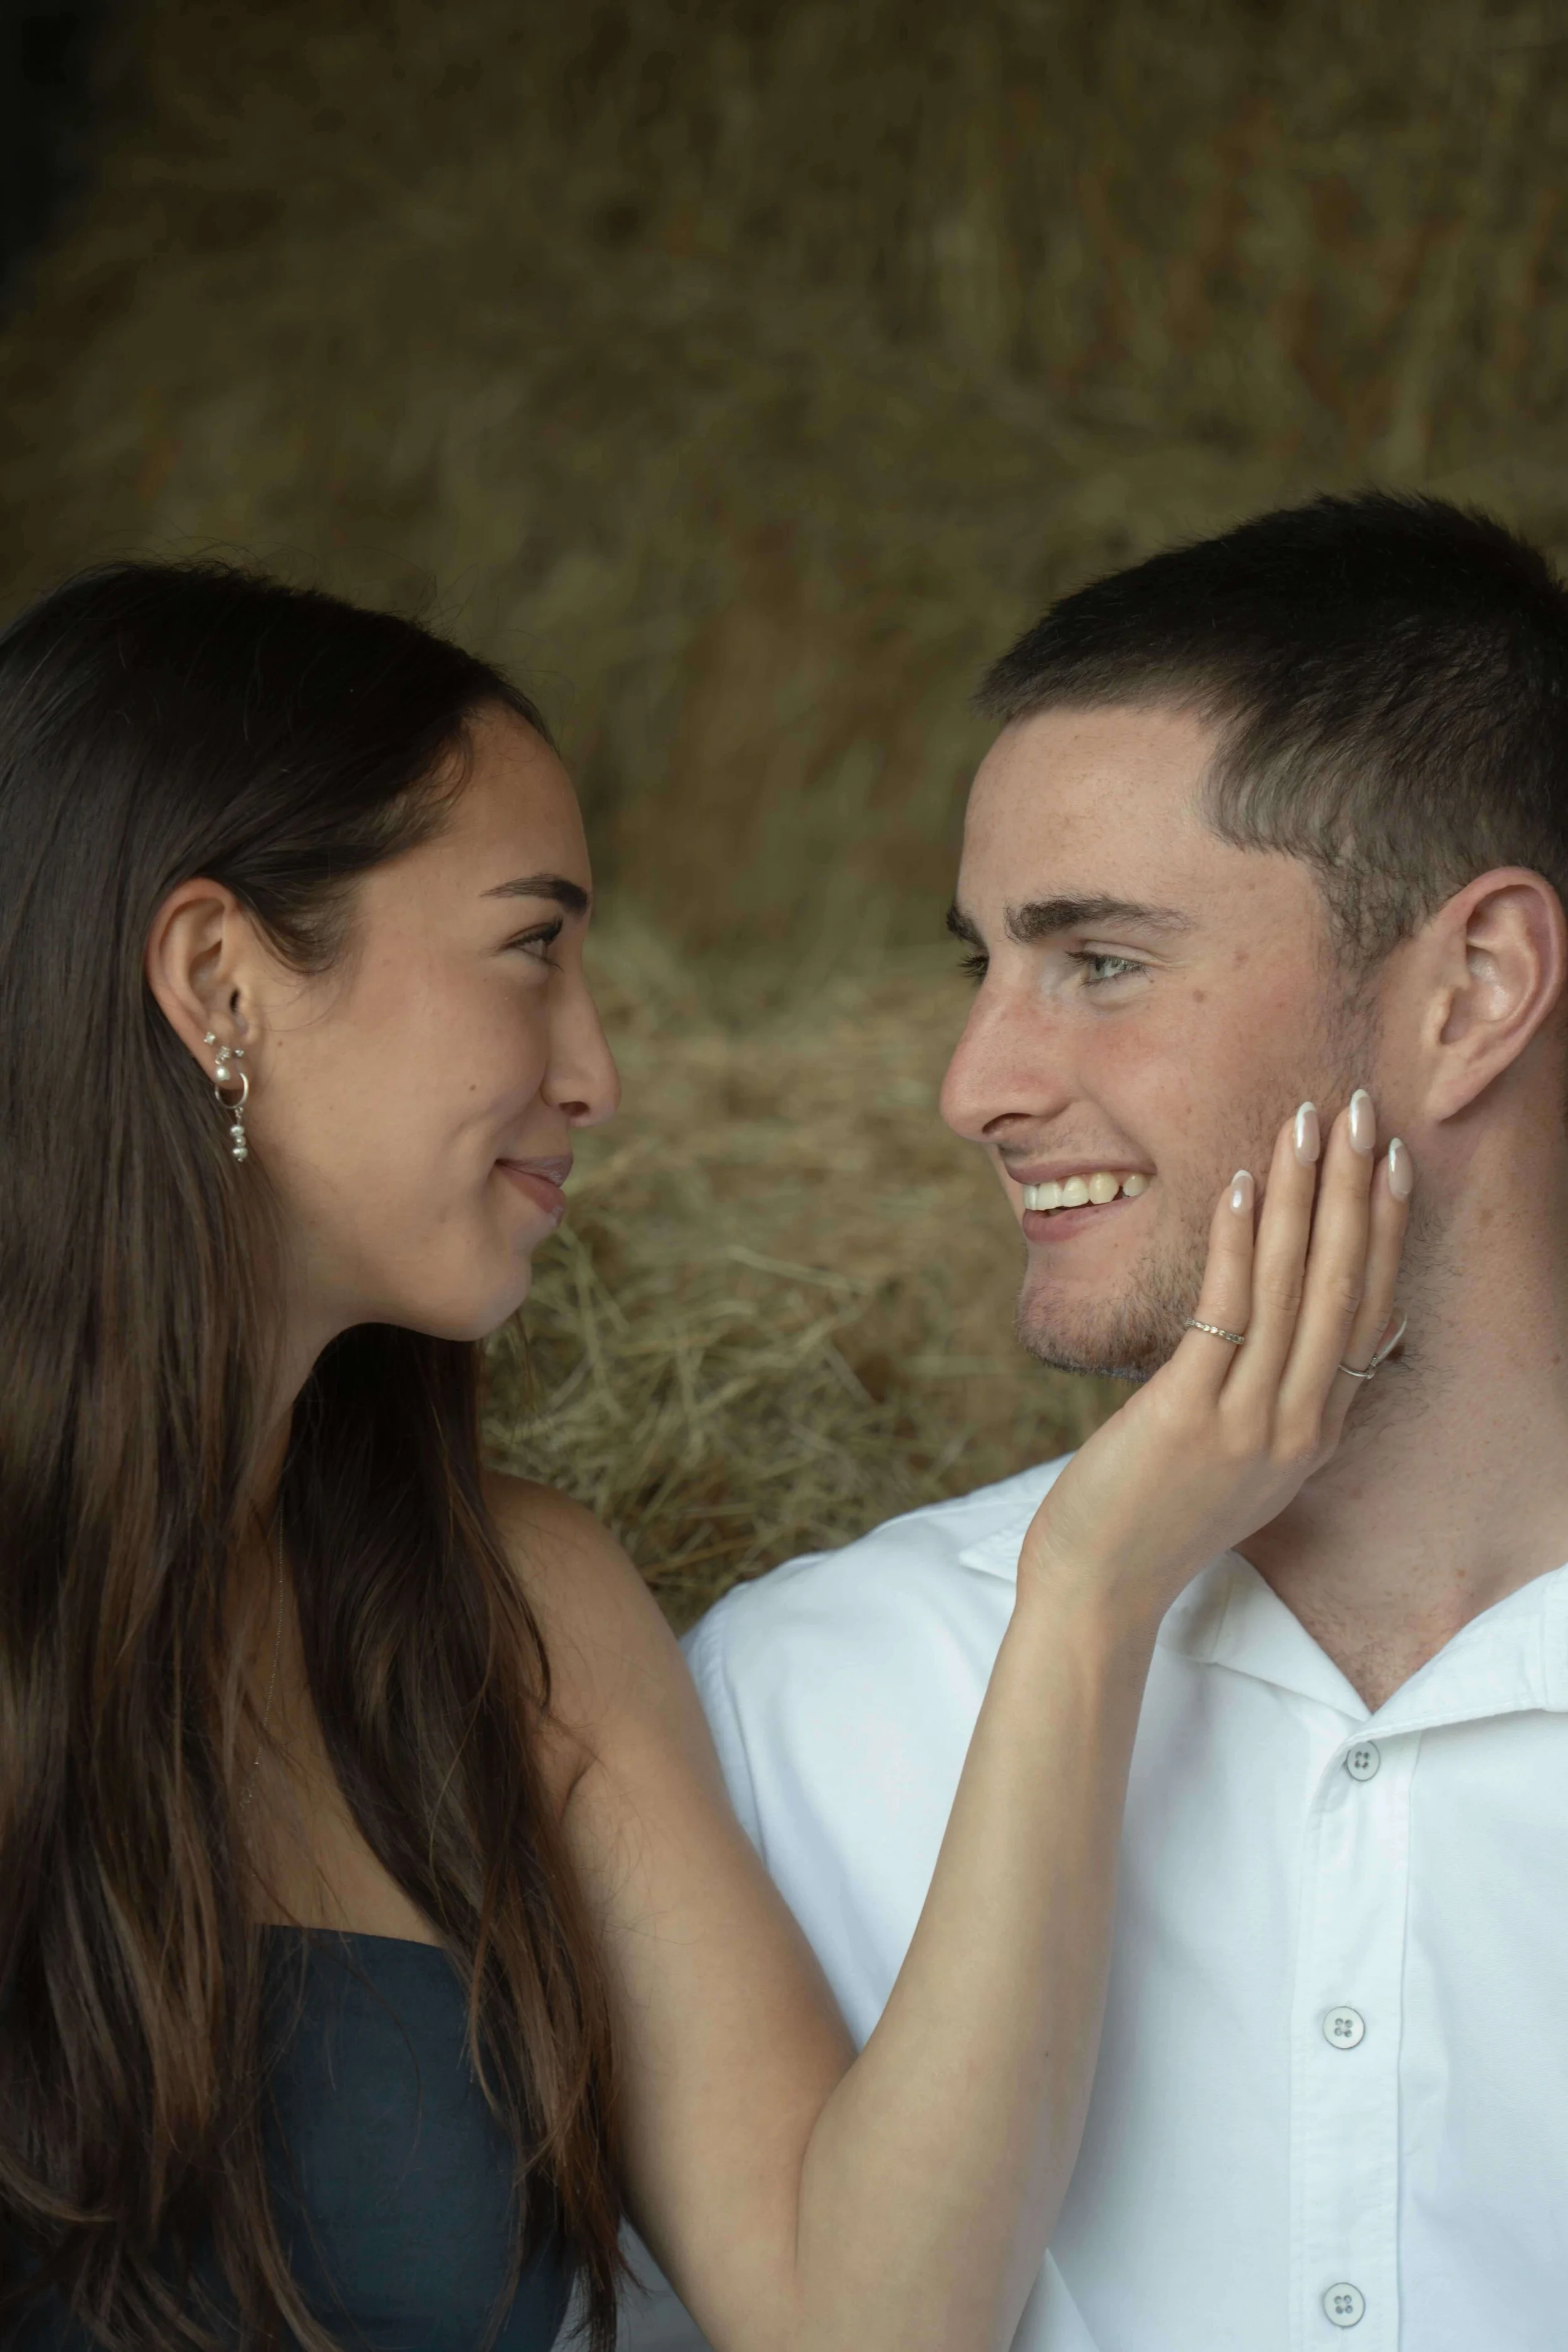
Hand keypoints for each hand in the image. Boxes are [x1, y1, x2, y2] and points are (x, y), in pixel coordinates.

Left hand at [1018, 1092, 1410, 1627]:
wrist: (1102, 1589)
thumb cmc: (1158, 1515)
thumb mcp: (1244, 1461)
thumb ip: (1284, 1402)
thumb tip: (1309, 1341)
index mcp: (1317, 1431)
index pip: (1369, 1312)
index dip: (1384, 1231)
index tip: (1391, 1161)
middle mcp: (1298, 1424)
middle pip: (1342, 1284)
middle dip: (1354, 1189)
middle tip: (1362, 1110)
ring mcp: (1248, 1422)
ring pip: (1291, 1287)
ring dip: (1302, 1196)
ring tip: (1306, 1124)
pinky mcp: (1189, 1417)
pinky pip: (1224, 1311)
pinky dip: (1236, 1242)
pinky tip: (1239, 1185)